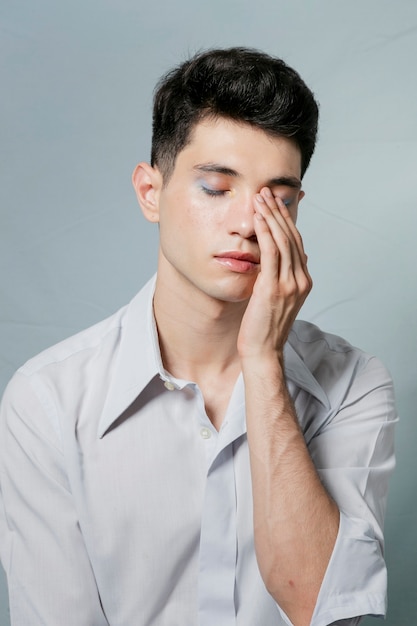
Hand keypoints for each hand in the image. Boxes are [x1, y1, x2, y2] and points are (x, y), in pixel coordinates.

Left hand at [237, 187, 311, 360]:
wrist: (263, 351)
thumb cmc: (264, 327)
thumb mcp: (275, 298)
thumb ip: (279, 278)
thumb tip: (279, 261)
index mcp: (303, 281)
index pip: (297, 243)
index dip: (286, 220)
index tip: (275, 203)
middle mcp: (300, 280)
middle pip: (292, 237)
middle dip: (278, 212)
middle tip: (266, 192)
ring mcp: (289, 284)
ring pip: (283, 241)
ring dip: (270, 217)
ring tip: (260, 198)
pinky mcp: (274, 288)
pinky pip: (272, 253)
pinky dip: (266, 233)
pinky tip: (257, 218)